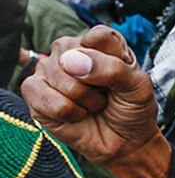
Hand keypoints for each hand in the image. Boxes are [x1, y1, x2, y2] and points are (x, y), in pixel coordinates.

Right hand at [22, 27, 160, 166]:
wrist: (123, 141)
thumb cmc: (131, 108)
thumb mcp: (138, 86)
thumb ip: (112, 68)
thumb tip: (72, 61)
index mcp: (100, 42)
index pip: (98, 36)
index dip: (112, 60)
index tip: (122, 77)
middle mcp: (71, 50)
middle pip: (73, 56)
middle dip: (95, 85)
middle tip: (105, 94)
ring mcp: (49, 70)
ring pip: (60, 79)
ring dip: (83, 101)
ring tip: (92, 105)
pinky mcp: (33, 91)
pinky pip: (46, 99)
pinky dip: (68, 113)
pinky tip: (77, 114)